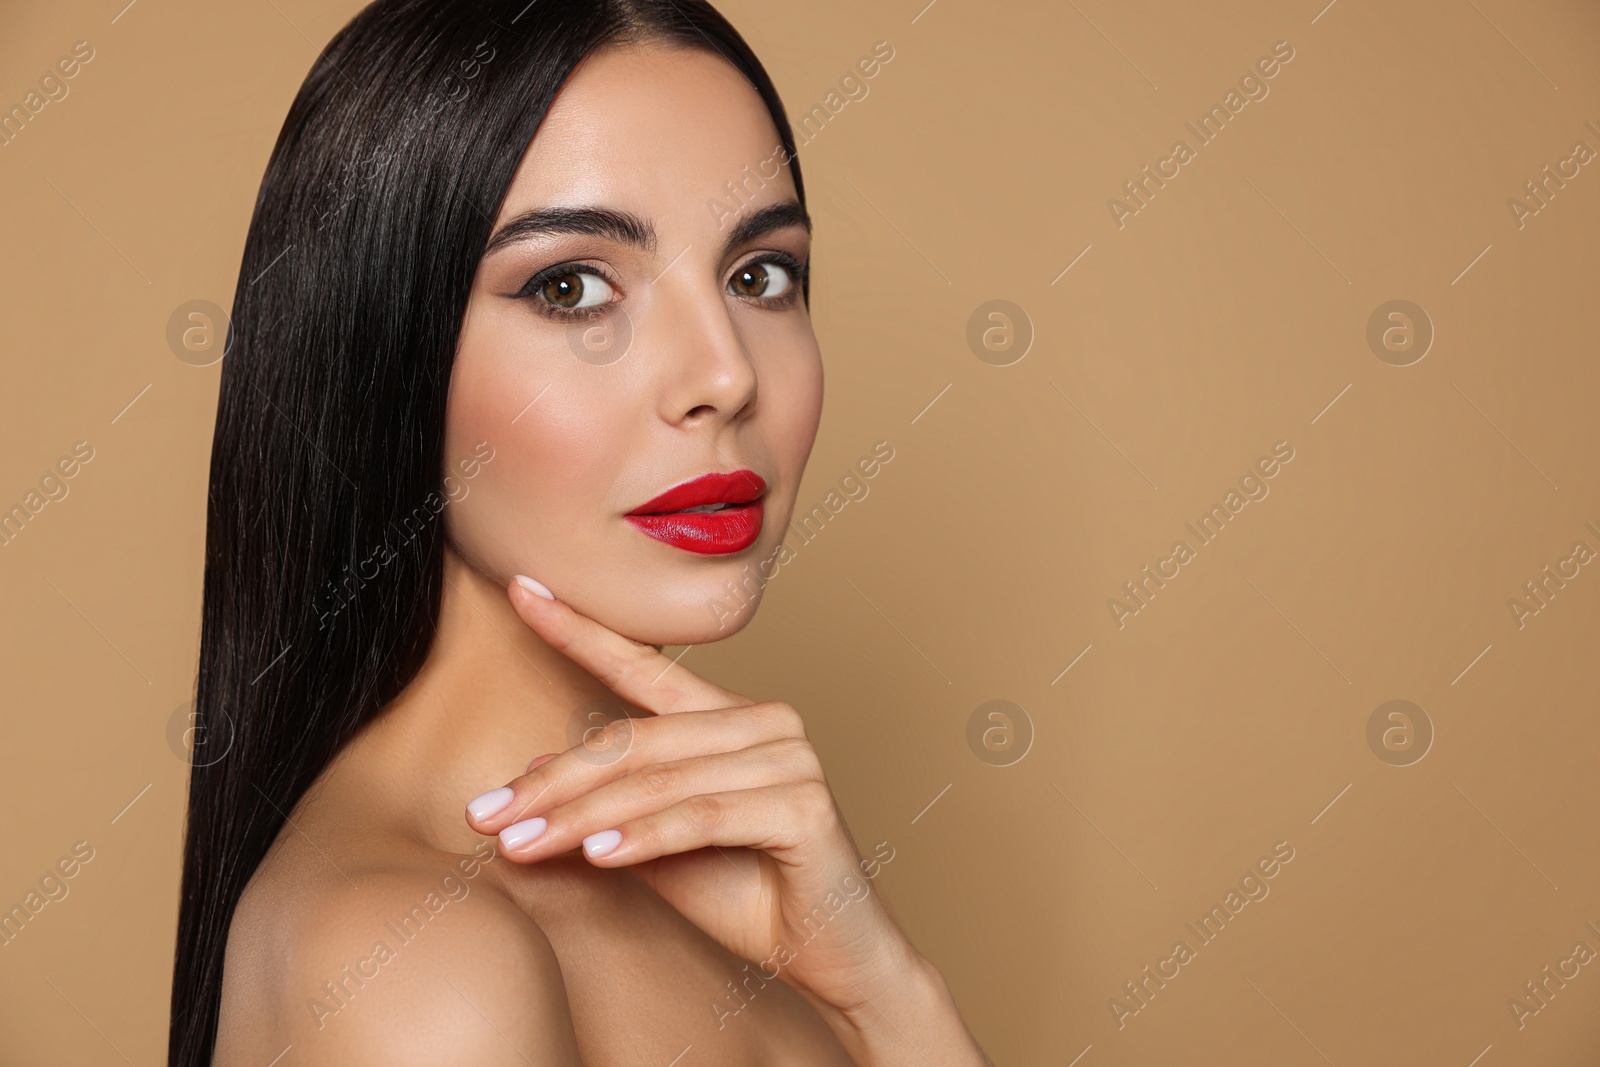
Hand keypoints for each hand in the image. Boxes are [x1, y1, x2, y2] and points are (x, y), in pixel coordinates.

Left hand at [462, 575, 918, 1017]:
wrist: (834, 959)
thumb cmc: (751, 899)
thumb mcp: (657, 849)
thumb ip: (608, 807)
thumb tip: (532, 773)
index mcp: (730, 717)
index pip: (643, 668)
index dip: (579, 629)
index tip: (521, 589)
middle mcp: (765, 721)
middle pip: (636, 739)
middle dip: (553, 780)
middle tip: (484, 813)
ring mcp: (791, 757)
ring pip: (660, 780)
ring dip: (582, 818)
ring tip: (519, 844)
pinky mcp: (806, 805)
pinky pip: (704, 816)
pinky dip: (645, 837)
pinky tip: (597, 857)